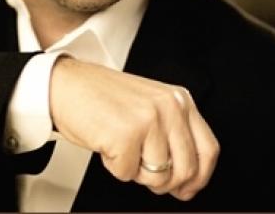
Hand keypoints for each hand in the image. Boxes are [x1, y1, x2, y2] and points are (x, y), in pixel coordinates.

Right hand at [49, 57, 218, 200]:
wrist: (65, 85)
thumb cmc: (101, 97)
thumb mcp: (150, 105)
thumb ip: (173, 132)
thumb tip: (186, 177)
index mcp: (179, 99)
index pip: (208, 149)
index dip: (199, 177)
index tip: (187, 188)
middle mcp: (169, 107)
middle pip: (186, 169)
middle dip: (164, 182)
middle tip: (143, 171)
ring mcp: (149, 120)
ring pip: (158, 177)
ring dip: (135, 171)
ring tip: (121, 145)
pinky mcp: (127, 135)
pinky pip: (128, 174)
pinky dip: (113, 166)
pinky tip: (107, 143)